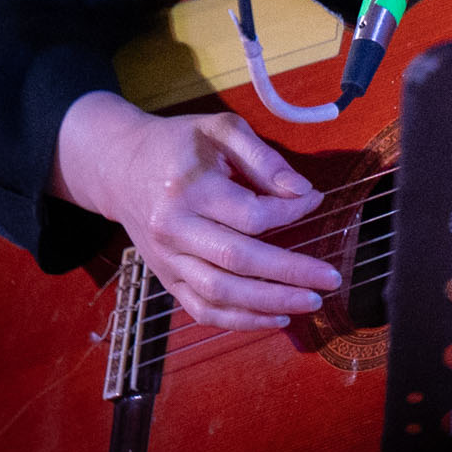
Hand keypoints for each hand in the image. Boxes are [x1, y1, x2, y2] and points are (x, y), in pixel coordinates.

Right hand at [51, 91, 338, 329]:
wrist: (120, 166)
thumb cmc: (179, 144)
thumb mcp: (221, 130)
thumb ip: (264, 159)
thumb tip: (303, 191)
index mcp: (189, 189)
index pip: (250, 214)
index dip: (290, 212)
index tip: (316, 201)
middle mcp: (174, 230)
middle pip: (238, 261)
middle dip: (290, 273)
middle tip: (331, 278)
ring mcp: (166, 260)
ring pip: (220, 293)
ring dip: (269, 304)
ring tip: (312, 302)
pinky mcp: (165, 279)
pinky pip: (202, 309)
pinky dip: (240, 321)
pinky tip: (275, 318)